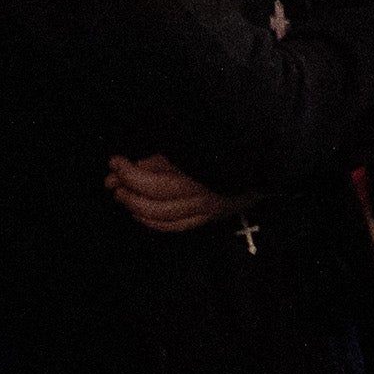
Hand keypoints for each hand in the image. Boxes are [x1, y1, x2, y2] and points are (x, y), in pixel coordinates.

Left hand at [107, 153, 249, 234]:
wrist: (261, 164)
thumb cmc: (224, 148)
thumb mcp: (191, 146)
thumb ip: (160, 158)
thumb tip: (126, 167)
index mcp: (200, 172)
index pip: (155, 182)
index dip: (130, 173)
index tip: (114, 160)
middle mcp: (203, 196)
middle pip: (155, 202)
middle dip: (128, 191)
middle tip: (113, 180)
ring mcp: (205, 211)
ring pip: (161, 218)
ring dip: (135, 207)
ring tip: (122, 194)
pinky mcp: (206, 220)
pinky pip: (172, 227)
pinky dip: (150, 221)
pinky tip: (139, 212)